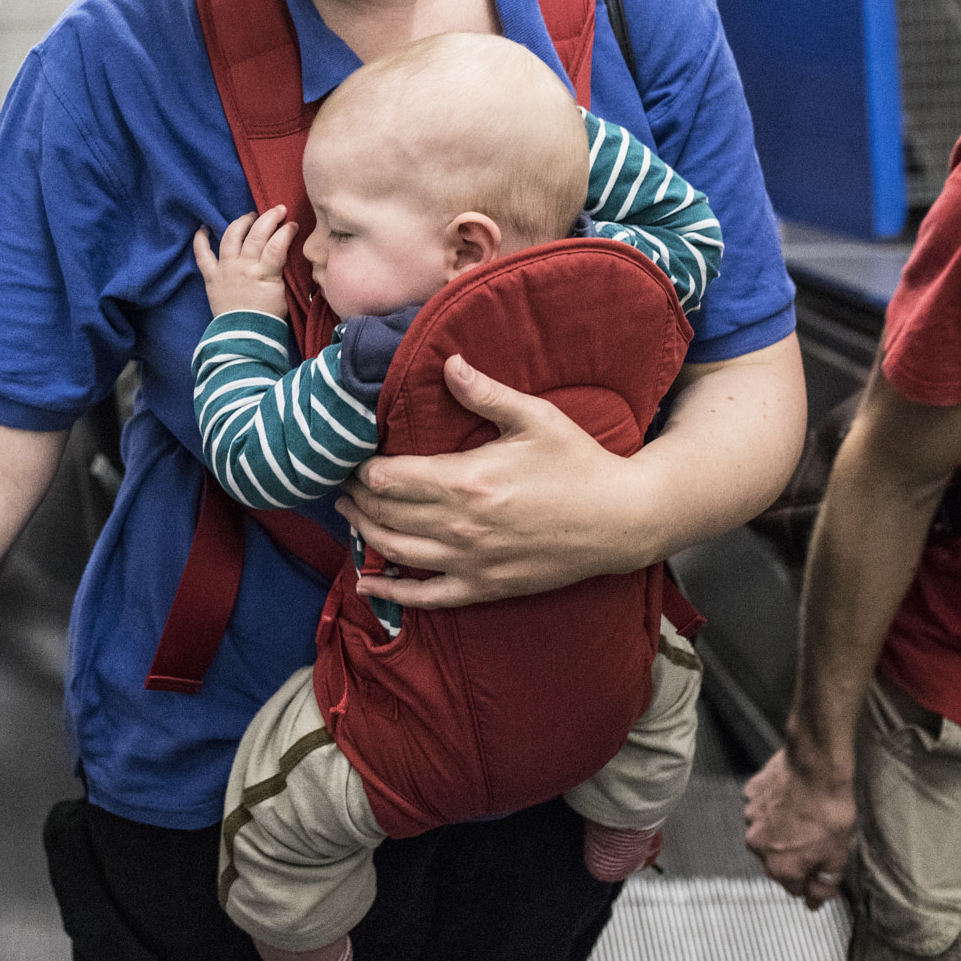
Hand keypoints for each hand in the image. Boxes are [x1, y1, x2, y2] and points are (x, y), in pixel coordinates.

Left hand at [193, 206, 294, 320]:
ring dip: (241, 222)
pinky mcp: (211, 277)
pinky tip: (203, 228)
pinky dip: (201, 241)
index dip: (286, 230)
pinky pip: (203, 255)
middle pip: (256, 235)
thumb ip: (279, 270)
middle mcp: (243, 267)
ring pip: (231, 237)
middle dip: (269, 218)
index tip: (292, 224)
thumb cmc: (267, 318)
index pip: (277, 244)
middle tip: (277, 210)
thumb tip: (282, 251)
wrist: (244, 337)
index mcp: (264, 273)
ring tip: (250, 216)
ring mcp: (225, 270)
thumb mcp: (281, 293)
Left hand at [335, 354, 648, 606]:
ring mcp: (471, 562)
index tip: (349, 454)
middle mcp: (460, 526)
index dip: (361, 467)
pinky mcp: (484, 588)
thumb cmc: (578, 463)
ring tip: (348, 514)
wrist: (620, 520)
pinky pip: (426, 597)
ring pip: (395, 551)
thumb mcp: (535, 418)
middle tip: (340, 481)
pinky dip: (392, 594)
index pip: (389, 477)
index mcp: (466, 480)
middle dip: (355, 496)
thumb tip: (447, 363)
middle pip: (384, 513)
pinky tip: (369, 586)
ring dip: (363, 532)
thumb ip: (485, 392)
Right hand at [743, 748, 856, 908]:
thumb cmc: (829, 810)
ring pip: (767, 835)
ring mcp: (751, 817)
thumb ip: (824, 882)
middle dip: (795, 858)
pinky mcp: (751, 794)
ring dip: (782, 833)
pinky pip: (762, 810)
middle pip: (777, 863)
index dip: (812, 882)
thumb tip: (815, 900)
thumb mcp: (838, 855)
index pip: (795, 890)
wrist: (817, 767)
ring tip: (805, 819)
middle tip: (817, 844)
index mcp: (780, 867)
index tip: (823, 874)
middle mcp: (759, 846)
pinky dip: (774, 810)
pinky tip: (793, 802)